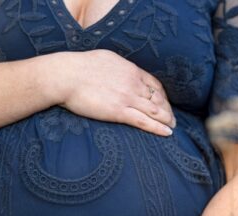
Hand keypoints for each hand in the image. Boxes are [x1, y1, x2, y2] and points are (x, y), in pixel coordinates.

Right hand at [50, 49, 176, 136]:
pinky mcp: (119, 112)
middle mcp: (133, 83)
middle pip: (158, 98)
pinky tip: (167, 133)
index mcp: (130, 69)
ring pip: (155, 110)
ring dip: (167, 120)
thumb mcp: (104, 60)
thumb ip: (117, 68)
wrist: (66, 76)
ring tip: (172, 127)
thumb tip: (117, 71)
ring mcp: (127, 97)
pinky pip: (144, 121)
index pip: (154, 84)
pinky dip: (158, 128)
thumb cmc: (78, 67)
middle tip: (172, 119)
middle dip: (168, 110)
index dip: (162, 96)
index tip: (164, 103)